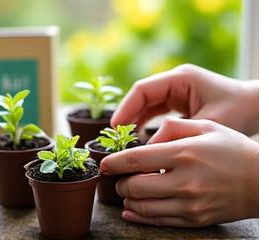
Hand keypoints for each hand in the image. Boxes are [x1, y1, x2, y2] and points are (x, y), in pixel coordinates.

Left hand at [100, 118, 258, 226]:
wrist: (261, 181)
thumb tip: (146, 141)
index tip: (103, 164)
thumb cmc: (232, 149)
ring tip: (128, 190)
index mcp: (185, 153)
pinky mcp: (194, 219)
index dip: (114, 162)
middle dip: (121, 183)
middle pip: (135, 186)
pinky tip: (131, 211)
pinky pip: (158, 221)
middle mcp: (184, 180)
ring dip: (128, 198)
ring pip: (143, 206)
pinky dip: (138, 217)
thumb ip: (173, 128)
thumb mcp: (206, 127)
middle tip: (120, 178)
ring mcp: (189, 203)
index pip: (136, 159)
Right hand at [111, 64, 258, 135]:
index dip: (126, 107)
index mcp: (180, 79)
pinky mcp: (178, 100)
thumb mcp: (207, 124)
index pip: (143, 89)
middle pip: (142, 96)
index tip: (115, 126)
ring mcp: (176, 90)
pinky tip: (139, 136)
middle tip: (115, 136)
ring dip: (134, 119)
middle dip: (127, 114)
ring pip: (146, 103)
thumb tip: (150, 151)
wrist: (255, 107)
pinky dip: (145, 121)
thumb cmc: (238, 110)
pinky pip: (155, 109)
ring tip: (124, 138)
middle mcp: (175, 82)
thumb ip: (178, 136)